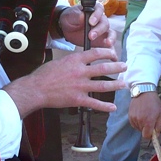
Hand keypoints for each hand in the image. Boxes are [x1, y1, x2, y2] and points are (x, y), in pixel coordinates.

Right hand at [4, 47, 125, 117]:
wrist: (36, 89)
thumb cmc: (44, 75)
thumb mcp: (60, 61)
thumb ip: (73, 61)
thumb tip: (83, 60)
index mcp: (75, 60)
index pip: (96, 53)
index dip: (107, 53)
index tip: (113, 54)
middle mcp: (80, 72)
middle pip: (103, 68)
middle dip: (117, 67)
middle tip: (125, 67)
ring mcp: (80, 86)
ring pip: (103, 85)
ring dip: (115, 85)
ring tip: (123, 84)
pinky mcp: (78, 99)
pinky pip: (95, 103)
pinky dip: (105, 106)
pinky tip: (113, 107)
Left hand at [58, 2, 115, 48]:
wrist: (68, 28)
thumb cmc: (70, 18)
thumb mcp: (70, 15)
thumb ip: (77, 15)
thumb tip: (83, 16)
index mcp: (94, 10)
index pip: (99, 10)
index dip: (96, 15)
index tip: (90, 22)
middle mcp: (101, 19)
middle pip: (105, 23)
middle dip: (99, 30)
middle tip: (91, 36)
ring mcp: (103, 31)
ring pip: (111, 34)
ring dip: (110, 39)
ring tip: (107, 44)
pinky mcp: (102, 41)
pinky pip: (109, 45)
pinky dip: (111, 50)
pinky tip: (111, 55)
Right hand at [129, 91, 160, 139]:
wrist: (144, 92)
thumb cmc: (154, 103)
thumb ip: (158, 126)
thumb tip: (156, 135)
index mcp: (149, 121)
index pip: (146, 136)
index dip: (150, 135)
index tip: (152, 131)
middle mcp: (140, 121)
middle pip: (142, 132)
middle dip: (146, 129)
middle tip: (150, 120)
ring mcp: (134, 118)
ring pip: (137, 128)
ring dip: (141, 125)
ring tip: (145, 116)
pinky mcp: (129, 116)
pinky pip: (133, 124)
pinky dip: (137, 122)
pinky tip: (140, 115)